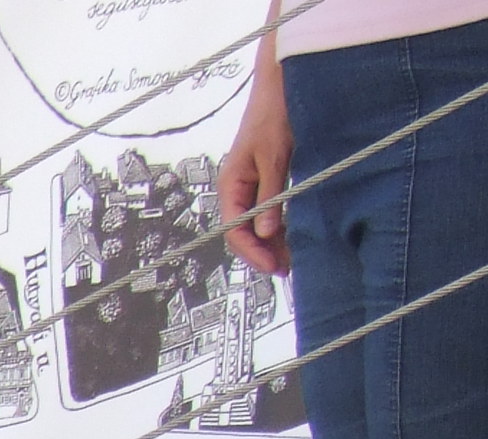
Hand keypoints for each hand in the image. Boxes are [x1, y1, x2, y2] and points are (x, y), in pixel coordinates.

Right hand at [223, 48, 292, 276]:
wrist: (282, 80)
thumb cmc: (274, 112)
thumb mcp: (274, 156)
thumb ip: (270, 195)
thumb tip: (266, 232)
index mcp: (231, 184)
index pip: (235, 230)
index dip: (253, 253)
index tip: (275, 268)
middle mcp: (238, 187)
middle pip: (245, 231)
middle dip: (264, 251)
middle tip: (289, 269)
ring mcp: (252, 182)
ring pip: (258, 221)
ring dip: (274, 240)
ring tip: (294, 255)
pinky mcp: (267, 175)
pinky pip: (269, 207)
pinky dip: (280, 222)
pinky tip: (296, 230)